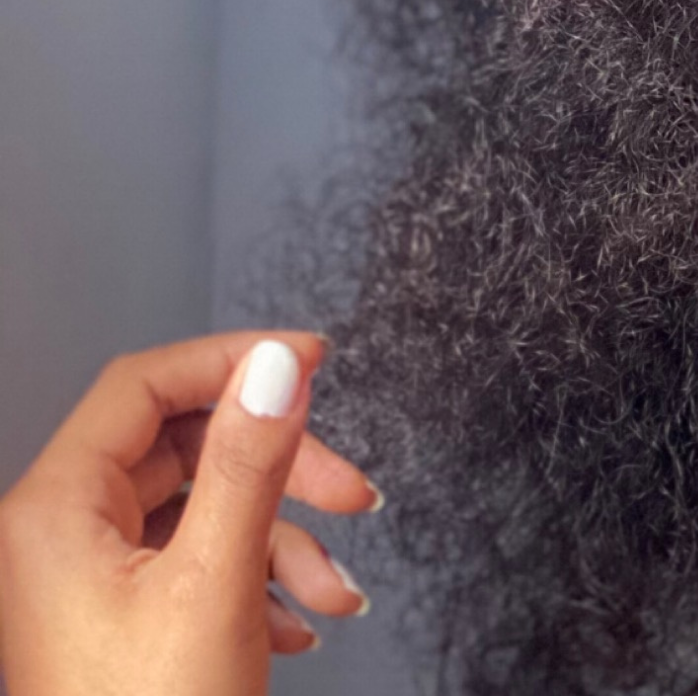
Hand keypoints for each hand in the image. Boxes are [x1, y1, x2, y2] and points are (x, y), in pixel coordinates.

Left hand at [0, 330, 380, 695]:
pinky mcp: (121, 623)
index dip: (233, 361)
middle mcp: (64, 536)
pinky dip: (263, 584)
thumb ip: (249, 465)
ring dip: (287, 544)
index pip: (145, 386)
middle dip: (283, 473)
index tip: (313, 360)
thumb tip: (275, 366)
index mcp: (57, 511)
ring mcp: (91, 582)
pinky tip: (300, 625)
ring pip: (206, 514)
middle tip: (353, 495)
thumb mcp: (214, 583)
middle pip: (187, 451)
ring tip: (337, 593)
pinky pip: (202, 565)